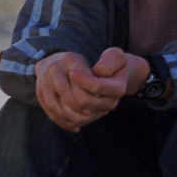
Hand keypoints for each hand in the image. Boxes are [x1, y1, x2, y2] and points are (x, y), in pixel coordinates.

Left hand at [34, 48, 150, 132]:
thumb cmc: (112, 62)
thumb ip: (109, 62)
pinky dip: (64, 112)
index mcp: (118, 88)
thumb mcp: (115, 56)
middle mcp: (110, 103)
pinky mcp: (91, 117)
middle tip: (63, 79)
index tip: (71, 71)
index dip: (82, 79)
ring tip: (58, 88)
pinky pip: (74, 121)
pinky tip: (58, 98)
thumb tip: (98, 72)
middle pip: (85, 102)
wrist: (113, 75)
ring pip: (78, 114)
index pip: (97, 87)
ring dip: (65, 102)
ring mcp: (100, 112)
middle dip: (71, 90)